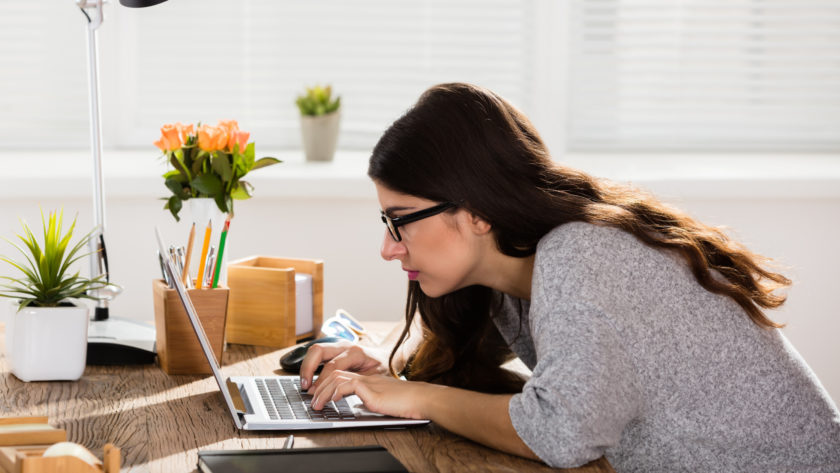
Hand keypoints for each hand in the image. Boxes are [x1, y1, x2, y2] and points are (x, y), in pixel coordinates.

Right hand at [299, 341, 388, 390]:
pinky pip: (318, 354)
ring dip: (307, 366)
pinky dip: (310, 365)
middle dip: (308, 368)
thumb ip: (357, 384)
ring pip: (315, 350)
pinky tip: (309, 378)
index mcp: (355, 352)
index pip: (332, 365)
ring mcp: (338, 345)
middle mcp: (345, 345)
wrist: (386, 357)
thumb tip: (339, 393)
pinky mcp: (334, 349)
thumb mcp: (373, 378)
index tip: (315, 392)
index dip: (322, 380)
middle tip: (305, 386)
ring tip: (305, 383)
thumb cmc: (381, 368)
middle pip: (318, 350)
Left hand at [309, 370, 428, 419]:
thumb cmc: (406, 402)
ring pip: (336, 375)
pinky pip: (347, 384)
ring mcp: (368, 379)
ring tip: (317, 404)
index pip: (340, 371)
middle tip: (311, 399)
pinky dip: (336, 392)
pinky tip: (332, 401)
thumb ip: (369, 398)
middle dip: (318, 384)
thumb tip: (358, 404)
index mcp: (367, 376)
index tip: (316, 394)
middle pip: (334, 370)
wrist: (421, 399)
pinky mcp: (371, 388)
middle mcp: (365, 374)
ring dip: (323, 390)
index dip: (325, 381)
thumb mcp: (382, 399)